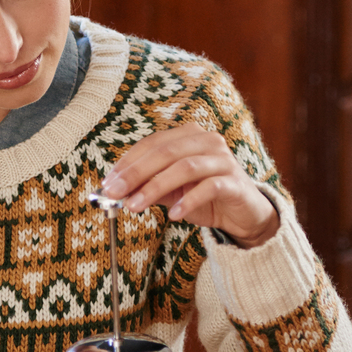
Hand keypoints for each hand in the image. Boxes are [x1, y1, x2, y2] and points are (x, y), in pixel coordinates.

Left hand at [99, 123, 280, 247]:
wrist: (244, 214)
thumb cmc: (205, 197)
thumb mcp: (171, 191)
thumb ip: (146, 187)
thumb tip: (115, 192)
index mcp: (188, 136)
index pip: (152, 143)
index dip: (127, 162)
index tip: (108, 182)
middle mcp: (207, 141)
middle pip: (166, 152)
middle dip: (136, 173)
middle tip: (115, 193)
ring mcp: (223, 160)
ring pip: (185, 167)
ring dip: (155, 187)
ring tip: (135, 206)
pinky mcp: (235, 182)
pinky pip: (209, 187)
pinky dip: (188, 200)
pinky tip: (174, 214)